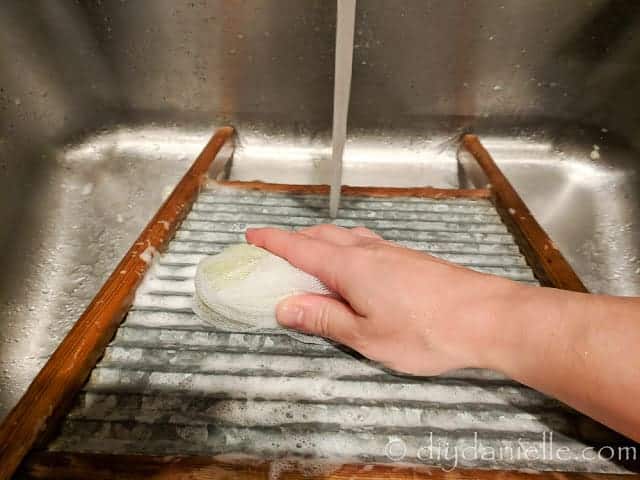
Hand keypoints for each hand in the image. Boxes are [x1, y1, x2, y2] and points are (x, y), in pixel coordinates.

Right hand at [246, 224, 520, 375]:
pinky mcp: (409, 259)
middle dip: (295, 239)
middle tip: (276, 251)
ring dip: (321, 241)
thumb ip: (323, 318)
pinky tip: (354, 266)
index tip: (250, 234)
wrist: (488, 317)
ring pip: (346, 237)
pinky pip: (366, 244)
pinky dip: (345, 248)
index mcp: (349, 266)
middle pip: (322, 235)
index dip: (272, 241)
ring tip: (311, 256)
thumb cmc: (424, 331)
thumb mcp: (365, 335)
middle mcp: (368, 250)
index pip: (300, 247)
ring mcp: (391, 251)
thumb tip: (284, 306)